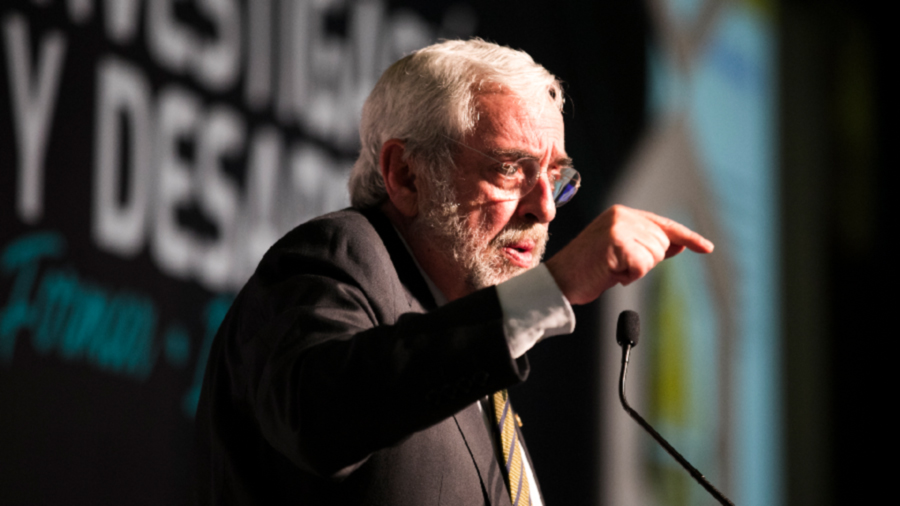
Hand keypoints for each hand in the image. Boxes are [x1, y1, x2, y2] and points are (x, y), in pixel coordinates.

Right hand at [545, 205, 713, 304]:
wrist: (559, 281)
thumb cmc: (588, 270)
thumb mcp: (622, 253)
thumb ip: (647, 246)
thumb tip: (679, 245)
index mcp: (622, 213)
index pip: (664, 225)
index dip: (688, 237)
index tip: (707, 248)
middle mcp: (622, 215)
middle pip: (663, 244)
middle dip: (647, 262)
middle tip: (617, 267)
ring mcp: (618, 228)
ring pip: (655, 256)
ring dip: (636, 271)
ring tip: (611, 269)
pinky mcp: (616, 243)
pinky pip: (642, 266)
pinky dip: (629, 277)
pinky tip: (609, 274)